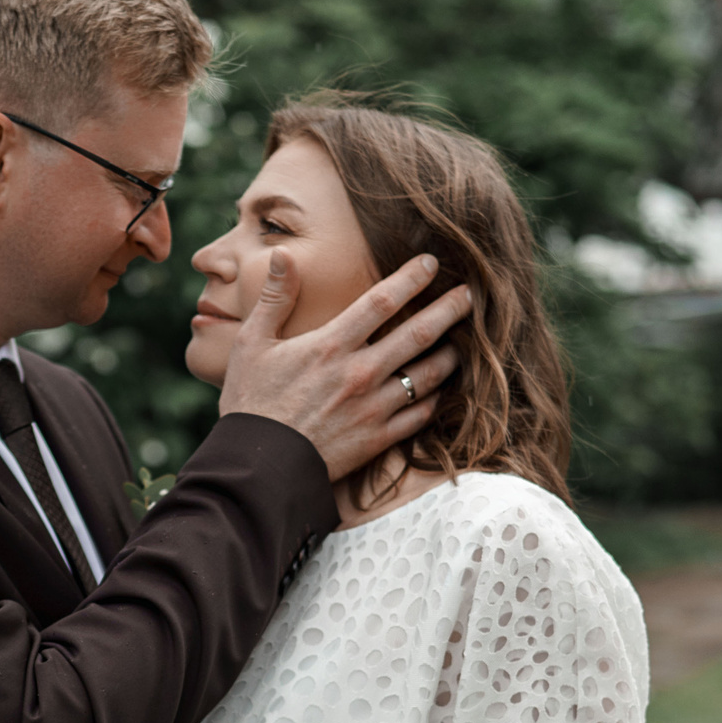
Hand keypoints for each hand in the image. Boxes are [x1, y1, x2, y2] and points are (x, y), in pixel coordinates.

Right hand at [216, 252, 473, 480]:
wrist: (258, 468)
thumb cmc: (250, 404)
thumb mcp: (251, 344)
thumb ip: (275, 298)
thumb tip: (285, 254)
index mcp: (330, 346)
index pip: (382, 301)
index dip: (412, 277)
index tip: (432, 263)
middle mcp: (360, 373)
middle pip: (419, 333)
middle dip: (450, 310)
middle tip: (471, 295)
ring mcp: (373, 408)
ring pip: (429, 374)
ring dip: (451, 354)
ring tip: (464, 342)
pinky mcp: (378, 439)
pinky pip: (420, 414)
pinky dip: (436, 398)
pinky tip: (441, 388)